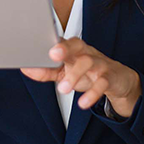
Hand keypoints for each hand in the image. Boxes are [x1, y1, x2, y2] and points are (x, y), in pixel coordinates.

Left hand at [20, 37, 141, 116]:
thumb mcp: (65, 71)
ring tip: (63, 89)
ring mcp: (99, 64)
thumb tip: (25, 69)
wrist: (118, 80)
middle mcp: (86, 52)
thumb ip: (46, 71)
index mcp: (74, 48)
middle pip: (76, 44)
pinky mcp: (110, 78)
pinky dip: (92, 93)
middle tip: (53, 55)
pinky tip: (83, 103)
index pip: (62, 40)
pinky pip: (102, 83)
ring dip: (75, 75)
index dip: (52, 42)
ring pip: (88, 62)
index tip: (39, 45)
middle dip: (65, 48)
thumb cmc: (88, 72)